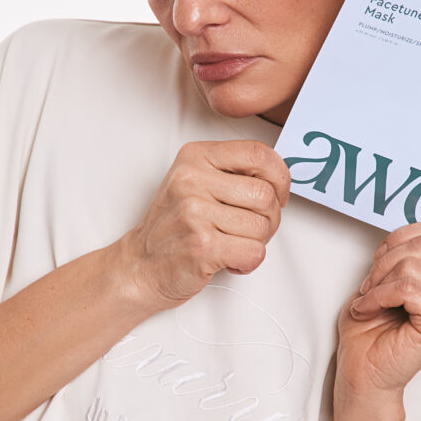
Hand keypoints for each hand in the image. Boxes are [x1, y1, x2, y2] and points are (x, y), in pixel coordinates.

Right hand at [119, 140, 290, 310]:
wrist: (140, 266)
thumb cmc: (173, 227)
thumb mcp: (195, 182)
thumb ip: (232, 173)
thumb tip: (280, 179)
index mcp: (195, 156)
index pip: (259, 154)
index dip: (280, 177)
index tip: (277, 195)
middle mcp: (192, 180)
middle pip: (266, 195)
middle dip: (269, 219)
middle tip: (249, 230)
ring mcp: (195, 212)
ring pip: (263, 226)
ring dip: (256, 243)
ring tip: (231, 244)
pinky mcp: (202, 245)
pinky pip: (254, 252)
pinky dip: (249, 262)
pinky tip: (229, 260)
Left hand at [335, 220, 420, 407]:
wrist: (363, 371)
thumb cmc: (371, 329)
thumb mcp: (385, 276)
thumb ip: (403, 250)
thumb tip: (404, 222)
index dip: (397, 241)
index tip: (379, 268)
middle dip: (385, 261)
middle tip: (371, 288)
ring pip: (412, 263)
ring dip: (379, 281)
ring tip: (370, 302)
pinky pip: (407, 287)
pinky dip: (378, 295)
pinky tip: (370, 311)